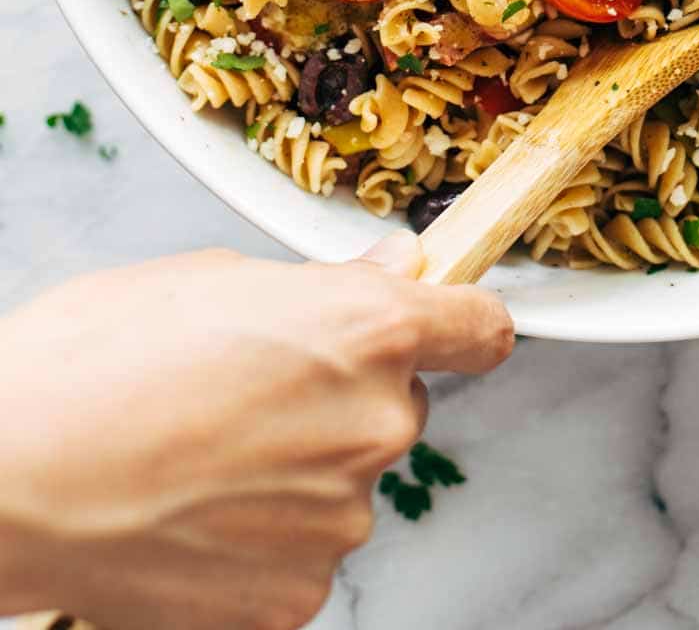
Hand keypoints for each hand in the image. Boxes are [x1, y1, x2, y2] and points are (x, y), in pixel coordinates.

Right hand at [0, 234, 512, 629]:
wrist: (6, 477)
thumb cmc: (91, 362)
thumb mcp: (213, 279)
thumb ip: (322, 285)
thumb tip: (390, 272)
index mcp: (368, 330)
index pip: (480, 328)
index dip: (463, 323)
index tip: (452, 327)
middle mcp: (373, 425)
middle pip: (396, 407)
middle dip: (343, 396)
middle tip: (253, 391)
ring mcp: (338, 521)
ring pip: (346, 482)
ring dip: (299, 469)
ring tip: (201, 453)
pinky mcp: (295, 597)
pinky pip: (304, 553)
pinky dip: (263, 539)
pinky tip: (194, 513)